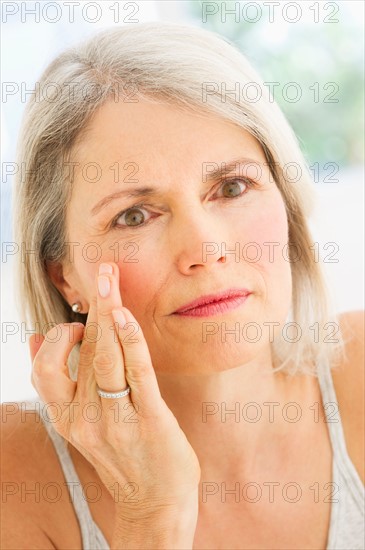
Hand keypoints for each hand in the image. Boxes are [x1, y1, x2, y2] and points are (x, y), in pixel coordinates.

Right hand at [29, 262, 200, 517]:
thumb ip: (59, 384)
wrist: (154, 503)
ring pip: (103, 356)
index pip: (48, 366)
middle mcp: (84, 416)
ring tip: (109, 278)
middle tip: (101, 268)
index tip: (80, 320)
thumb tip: (33, 341)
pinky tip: (124, 315)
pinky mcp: (148, 419)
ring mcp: (115, 418)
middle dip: (92, 304)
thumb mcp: (80, 425)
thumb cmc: (122, 456)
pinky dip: (128, 341)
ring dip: (107, 312)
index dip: (58, 335)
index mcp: (65, 416)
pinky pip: (136, 374)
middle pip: (80, 350)